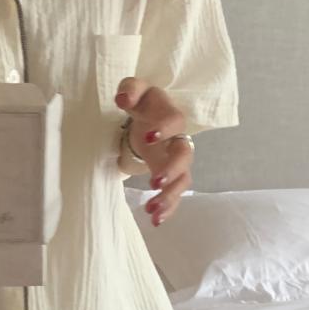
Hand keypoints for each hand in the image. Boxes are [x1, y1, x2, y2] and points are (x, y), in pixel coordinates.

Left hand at [116, 80, 194, 225]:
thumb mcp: (135, 90)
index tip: (147, 139)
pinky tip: (156, 220)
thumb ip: (130, 89)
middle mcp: (179, 140)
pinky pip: (176, 194)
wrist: (150, 118)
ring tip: (151, 211)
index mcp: (171, 115)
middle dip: (172, 170)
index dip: (165, 129)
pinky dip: (168, 208)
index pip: (176, 121)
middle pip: (185, 155)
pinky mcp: (171, 177)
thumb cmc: (143, 103)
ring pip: (182, 180)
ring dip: (169, 196)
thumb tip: (123, 98)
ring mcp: (177, 161)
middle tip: (153, 182)